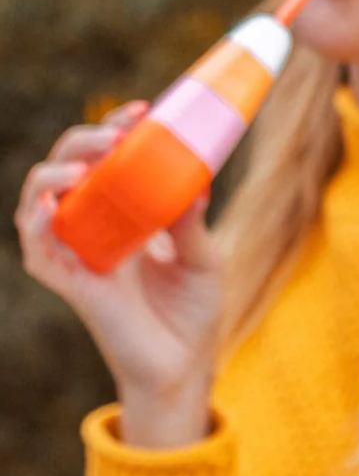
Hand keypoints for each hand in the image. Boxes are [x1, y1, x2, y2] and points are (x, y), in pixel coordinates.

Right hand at [15, 102, 223, 426]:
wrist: (187, 366)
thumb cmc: (194, 312)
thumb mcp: (204, 257)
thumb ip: (191, 221)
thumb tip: (194, 179)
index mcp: (124, 216)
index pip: (105, 160)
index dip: (115, 130)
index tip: (141, 109)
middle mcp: (95, 230)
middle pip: (67, 170)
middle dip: (83, 141)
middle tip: (116, 131)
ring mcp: (79, 256)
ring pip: (38, 203)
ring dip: (53, 175)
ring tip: (83, 164)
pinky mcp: (73, 286)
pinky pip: (38, 251)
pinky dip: (38, 223)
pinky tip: (52, 205)